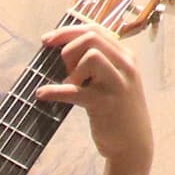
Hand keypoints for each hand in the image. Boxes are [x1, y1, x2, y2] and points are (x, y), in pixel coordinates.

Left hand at [38, 25, 152, 169]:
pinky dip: (54, 91)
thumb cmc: (115, 111)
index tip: (46, 40)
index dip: (66, 32)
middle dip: (69, 49)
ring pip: (90, 56)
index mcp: (125, 56)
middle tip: (65, 70)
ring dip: (72, 69)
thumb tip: (63, 48)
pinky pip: (74, 90)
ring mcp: (117, 84)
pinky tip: (42, 94)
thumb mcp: (112, 80)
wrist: (132, 144)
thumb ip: (97, 63)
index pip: (94, 30)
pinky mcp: (105, 103)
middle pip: (91, 37)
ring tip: (71, 86)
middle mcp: (125, 65)